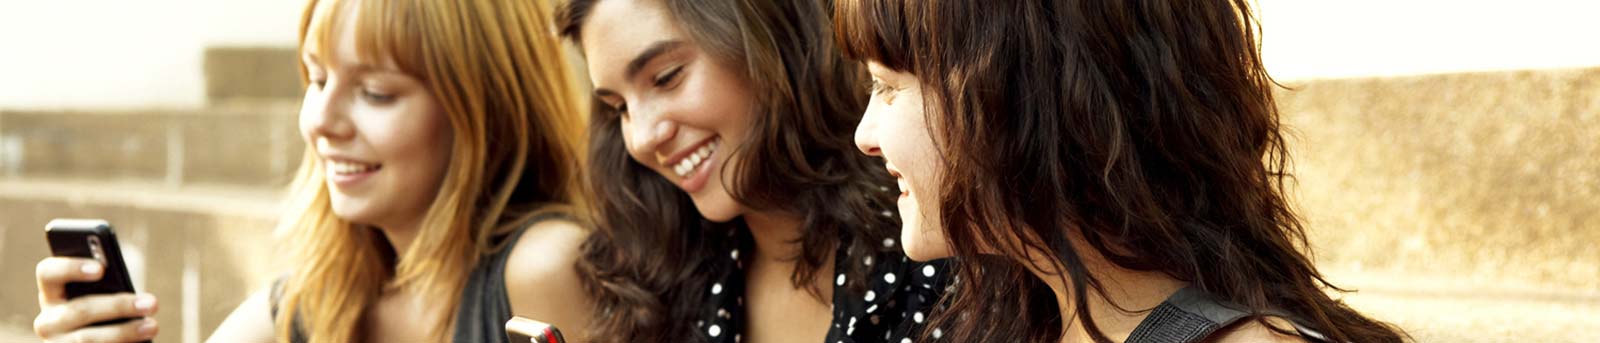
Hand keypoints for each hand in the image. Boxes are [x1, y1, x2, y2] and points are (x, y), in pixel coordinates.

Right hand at [34, 257, 159, 341]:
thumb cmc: (104, 315)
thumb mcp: (102, 299)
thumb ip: (108, 289)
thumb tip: (134, 294)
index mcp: (52, 294)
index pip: (48, 273)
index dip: (71, 268)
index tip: (100, 269)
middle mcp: (48, 321)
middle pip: (80, 309)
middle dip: (118, 306)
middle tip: (152, 303)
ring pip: (87, 339)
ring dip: (124, 332)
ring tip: (152, 326)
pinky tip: (142, 342)